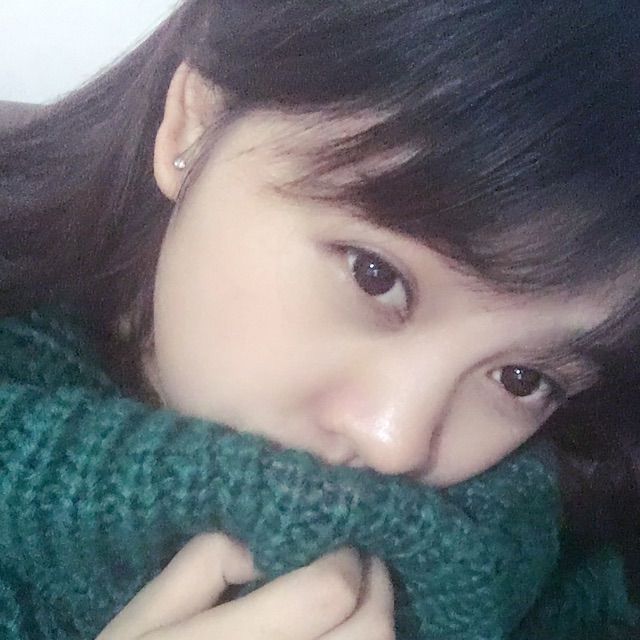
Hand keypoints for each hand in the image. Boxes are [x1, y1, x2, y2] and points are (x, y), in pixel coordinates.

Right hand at [96, 533, 394, 639]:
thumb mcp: (145, 618)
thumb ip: (202, 563)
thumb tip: (265, 536)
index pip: (326, 591)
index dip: (344, 558)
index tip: (338, 543)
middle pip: (369, 630)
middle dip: (374, 586)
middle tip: (364, 565)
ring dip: (377, 619)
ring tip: (360, 599)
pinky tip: (346, 631)